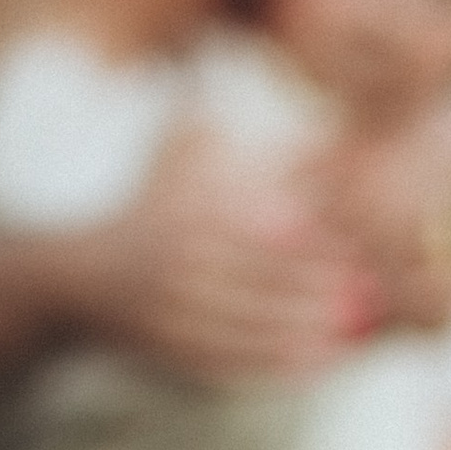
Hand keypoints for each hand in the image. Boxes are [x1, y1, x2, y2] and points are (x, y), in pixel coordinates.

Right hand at [60, 121, 350, 384]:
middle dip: (326, 294)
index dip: (321, 246)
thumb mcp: (172, 152)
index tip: (362, 250)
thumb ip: (214, 125)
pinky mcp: (173, 353)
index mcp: (189, 217)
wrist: (76, 281)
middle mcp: (179, 268)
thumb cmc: (145, 206)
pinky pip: (236, 364)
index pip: (271, 235)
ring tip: (358, 333)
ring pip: (256, 329)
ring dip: (311, 335)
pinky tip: (320, 363)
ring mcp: (174, 315)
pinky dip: (281, 366)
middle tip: (374, 297)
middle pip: (269, 286)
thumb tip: (253, 82)